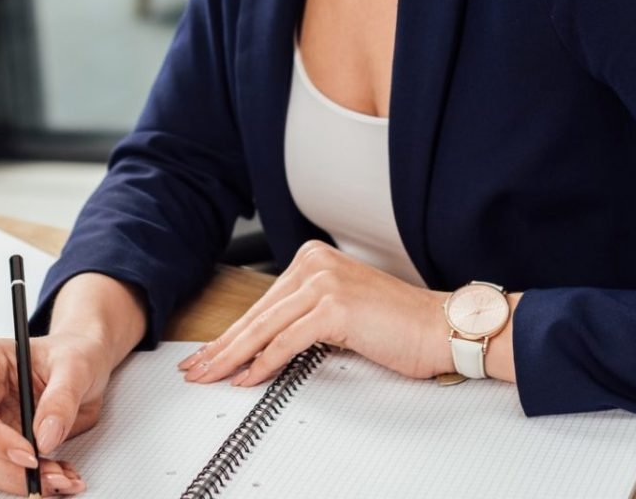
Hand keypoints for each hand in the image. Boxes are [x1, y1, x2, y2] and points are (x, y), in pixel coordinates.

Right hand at [0, 331, 115, 495]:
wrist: (82, 365)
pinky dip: (27, 480)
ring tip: (62, 476)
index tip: (29, 454)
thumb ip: (61, 398)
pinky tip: (58, 474)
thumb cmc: (72, 353)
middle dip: (14, 468)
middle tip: (54, 475)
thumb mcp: (75, 366)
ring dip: (23, 479)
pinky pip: (2, 472)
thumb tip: (45, 437)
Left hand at [178, 240, 452, 387]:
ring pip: (265, 327)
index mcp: (314, 259)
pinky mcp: (334, 306)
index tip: (209, 352)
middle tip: (196, 367)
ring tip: (211, 375)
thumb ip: (306, 316)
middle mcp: (315, 264)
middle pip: (258, 314)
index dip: (232, 332)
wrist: (440, 326)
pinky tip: (247, 377)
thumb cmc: (398, 324)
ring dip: (233, 356)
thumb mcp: (342, 310)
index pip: (262, 303)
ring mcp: (324, 282)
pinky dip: (264, 362)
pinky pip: (288, 340)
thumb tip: (267, 344)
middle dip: (223, 345)